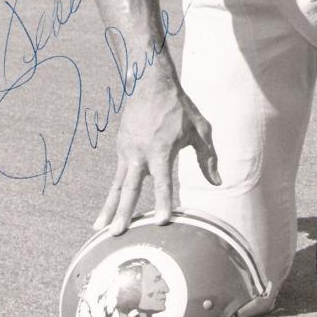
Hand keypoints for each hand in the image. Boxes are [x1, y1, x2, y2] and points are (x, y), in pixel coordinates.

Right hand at [93, 83, 219, 234]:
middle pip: (130, 188)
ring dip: (108, 208)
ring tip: (99, 229)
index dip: (163, 201)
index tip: (162, 221)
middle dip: (123, 212)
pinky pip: (116, 176)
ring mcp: (127, 151)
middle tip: (117, 233)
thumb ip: (207, 157)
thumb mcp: (200, 129)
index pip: (162, 181)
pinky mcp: (121, 149)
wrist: (151, 83)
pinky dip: (110, 194)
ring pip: (117, 185)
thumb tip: (217, 183)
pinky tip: (106, 211)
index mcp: (161, 149)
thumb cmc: (179, 107)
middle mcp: (140, 153)